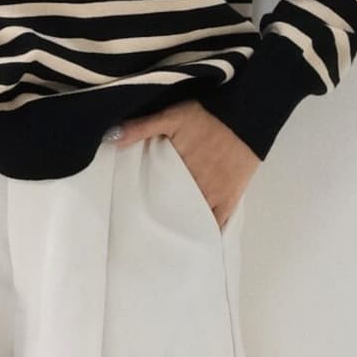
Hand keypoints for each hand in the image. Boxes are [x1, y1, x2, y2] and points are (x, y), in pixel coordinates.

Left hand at [108, 101, 258, 229]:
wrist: (245, 113)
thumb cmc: (206, 115)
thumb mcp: (171, 115)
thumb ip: (142, 127)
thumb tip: (111, 138)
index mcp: (178, 170)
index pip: (155, 195)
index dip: (144, 206)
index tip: (132, 216)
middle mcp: (196, 186)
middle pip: (174, 211)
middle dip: (161, 220)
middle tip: (148, 231)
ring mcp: (215, 194)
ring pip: (194, 220)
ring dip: (182, 228)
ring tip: (168, 240)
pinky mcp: (232, 196)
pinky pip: (220, 222)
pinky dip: (208, 233)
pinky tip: (197, 244)